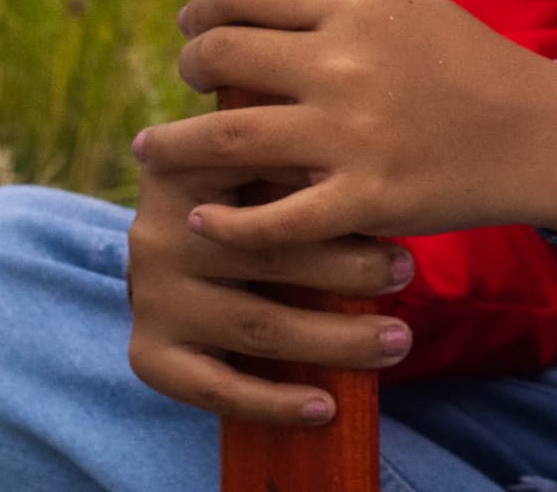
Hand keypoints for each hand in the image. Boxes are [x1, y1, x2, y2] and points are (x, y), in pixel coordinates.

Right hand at [121, 149, 411, 429]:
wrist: (178, 250)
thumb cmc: (242, 194)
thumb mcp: (257, 158)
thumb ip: (294, 149)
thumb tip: (379, 149)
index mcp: (183, 167)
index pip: (263, 179)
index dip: (330, 191)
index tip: (396, 201)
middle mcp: (158, 232)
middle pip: (269, 254)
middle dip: (351, 268)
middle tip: (406, 271)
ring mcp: (151, 296)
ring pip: (258, 326)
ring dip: (336, 340)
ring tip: (397, 340)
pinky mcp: (150, 353)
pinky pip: (214, 389)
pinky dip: (273, 403)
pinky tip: (326, 407)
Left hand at [142, 0, 556, 256]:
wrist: (535, 135)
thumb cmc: (466, 60)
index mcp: (356, 0)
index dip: (202, 10)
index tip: (193, 27)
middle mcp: (346, 61)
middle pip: (220, 58)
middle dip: (188, 68)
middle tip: (184, 81)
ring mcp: (352, 134)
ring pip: (223, 140)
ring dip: (172, 148)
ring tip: (151, 152)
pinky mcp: (364, 199)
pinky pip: (269, 221)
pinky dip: (223, 224)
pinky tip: (199, 220)